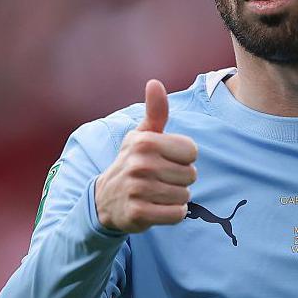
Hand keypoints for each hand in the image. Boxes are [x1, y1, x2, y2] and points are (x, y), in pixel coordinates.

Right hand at [95, 79, 197, 232]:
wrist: (105, 200)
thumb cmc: (133, 162)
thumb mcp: (142, 135)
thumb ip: (155, 111)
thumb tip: (154, 82)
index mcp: (145, 142)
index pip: (192, 151)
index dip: (183, 158)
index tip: (165, 160)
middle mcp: (140, 163)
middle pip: (191, 175)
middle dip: (179, 180)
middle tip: (159, 179)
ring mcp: (137, 189)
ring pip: (185, 196)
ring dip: (175, 197)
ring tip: (156, 193)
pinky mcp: (138, 213)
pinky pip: (177, 215)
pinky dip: (172, 214)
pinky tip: (156, 208)